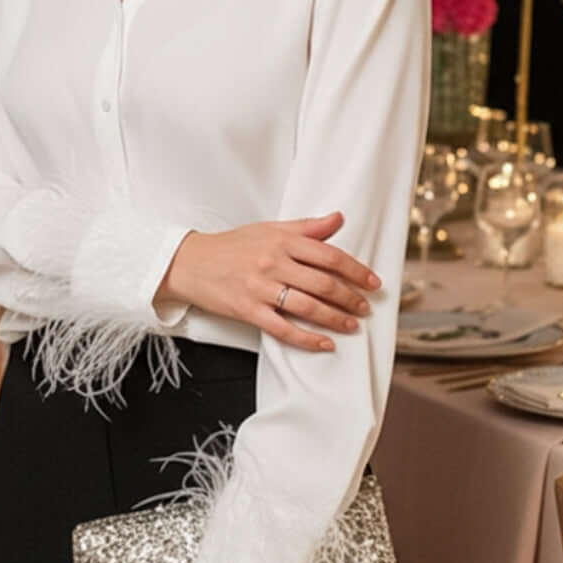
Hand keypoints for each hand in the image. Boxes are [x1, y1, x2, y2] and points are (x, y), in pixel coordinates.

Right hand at [157, 212, 379, 351]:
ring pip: (307, 307)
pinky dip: (307, 339)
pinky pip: (283, 329)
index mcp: (282, 240)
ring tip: (352, 325)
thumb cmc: (232, 246)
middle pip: (322, 283)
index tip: (371, 281)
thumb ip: (306, 227)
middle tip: (365, 306)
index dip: (355, 270)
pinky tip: (324, 343)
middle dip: (350, 297)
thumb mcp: (270, 229)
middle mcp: (273, 263)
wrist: (191, 262)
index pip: (328, 255)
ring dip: (335, 318)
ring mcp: (260, 288)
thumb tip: (338, 219)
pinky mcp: (248, 310)